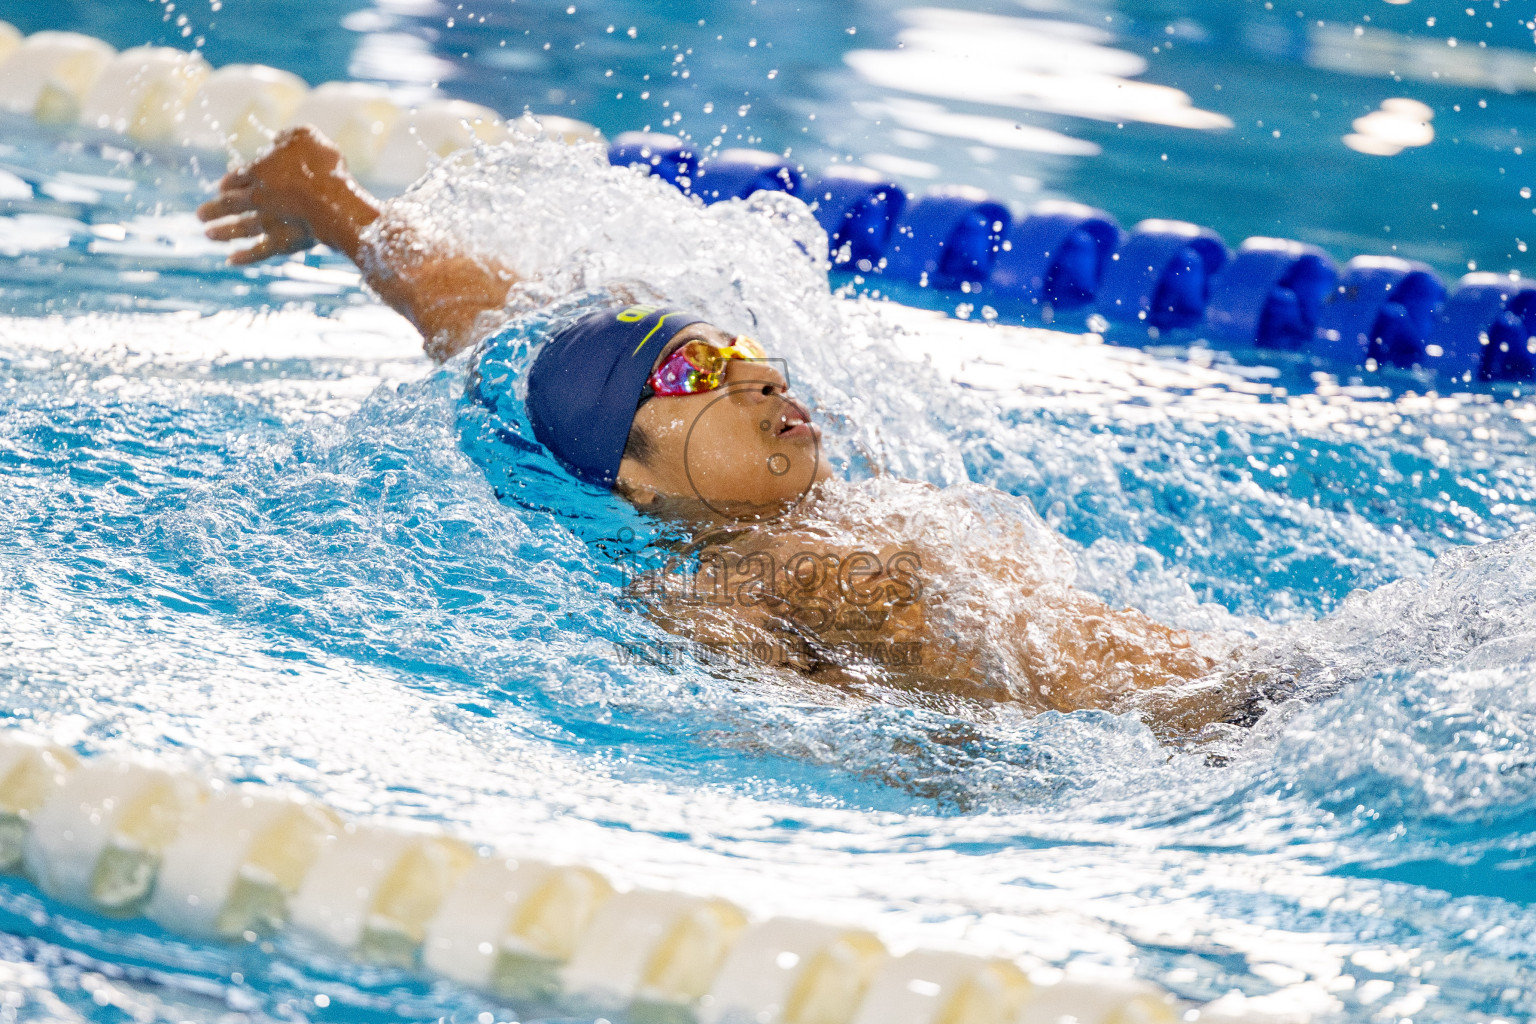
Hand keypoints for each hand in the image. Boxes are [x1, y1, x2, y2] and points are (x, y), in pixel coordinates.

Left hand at [197, 125, 377, 264]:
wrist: (332, 202)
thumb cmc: (322, 167)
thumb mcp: (306, 137)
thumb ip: (289, 137)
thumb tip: (279, 139)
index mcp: (260, 171)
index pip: (237, 177)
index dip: (228, 183)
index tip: (221, 189)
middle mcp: (258, 197)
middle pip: (231, 203)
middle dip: (214, 209)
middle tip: (199, 215)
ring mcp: (269, 222)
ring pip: (239, 228)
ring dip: (222, 232)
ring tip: (207, 235)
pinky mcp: (282, 242)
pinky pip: (259, 251)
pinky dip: (244, 256)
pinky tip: (231, 260)